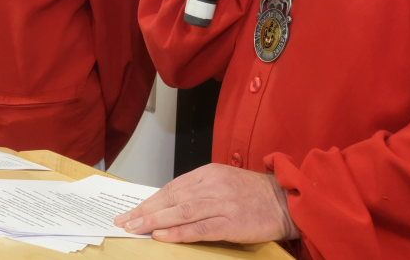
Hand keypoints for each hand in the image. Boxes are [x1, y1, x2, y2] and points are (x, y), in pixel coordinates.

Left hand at [114, 163, 297, 244]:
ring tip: (135, 229)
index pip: (171, 187)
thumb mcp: (223, 181)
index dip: (149, 200)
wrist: (285, 200)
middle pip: (171, 198)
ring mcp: (222, 203)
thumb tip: (168, 205)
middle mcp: (212, 185)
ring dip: (155, 221)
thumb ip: (198, 190)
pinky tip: (162, 235)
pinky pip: (200, 228)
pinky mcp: (231, 222)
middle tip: (124, 221)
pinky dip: (178, 232)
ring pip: (181, 212)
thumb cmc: (253, 193)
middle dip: (145, 211)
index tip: (131, 211)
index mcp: (208, 173)